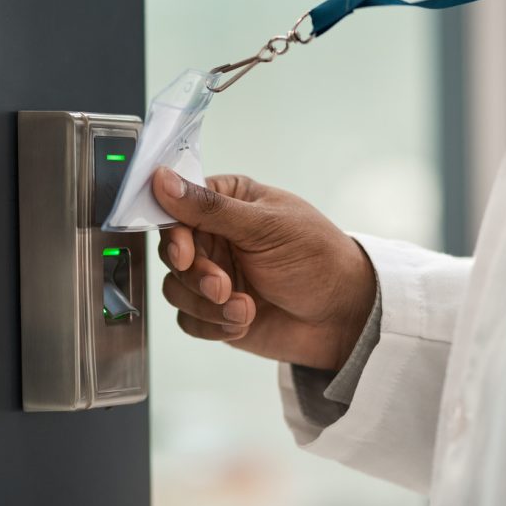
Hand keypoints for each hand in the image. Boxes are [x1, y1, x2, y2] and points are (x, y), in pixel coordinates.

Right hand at [152, 167, 375, 370]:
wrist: (342, 315)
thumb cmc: (317, 258)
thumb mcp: (265, 226)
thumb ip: (210, 208)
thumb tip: (163, 179)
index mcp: (227, 203)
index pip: (177, 209)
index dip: (174, 234)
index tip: (184, 255)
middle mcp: (215, 237)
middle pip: (172, 253)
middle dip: (196, 275)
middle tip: (223, 287)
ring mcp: (213, 275)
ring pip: (175, 289)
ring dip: (206, 305)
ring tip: (244, 309)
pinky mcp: (214, 311)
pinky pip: (188, 320)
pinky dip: (212, 325)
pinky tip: (243, 322)